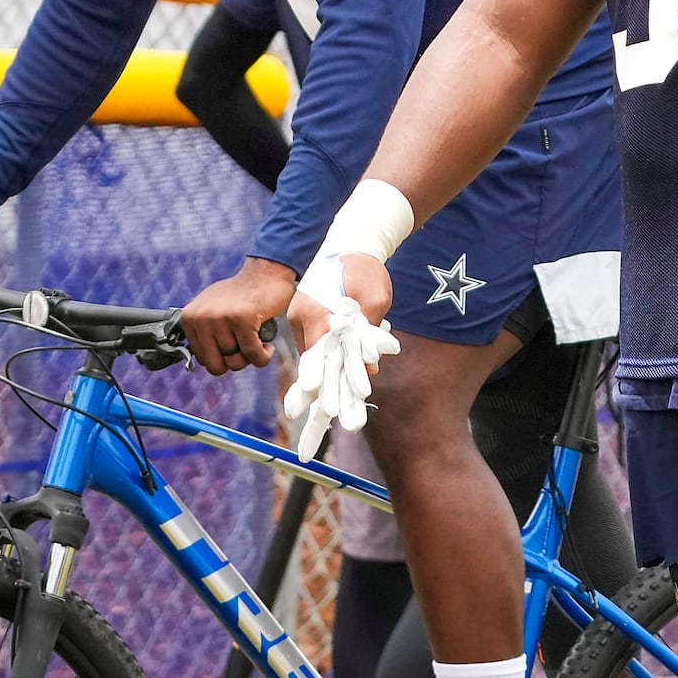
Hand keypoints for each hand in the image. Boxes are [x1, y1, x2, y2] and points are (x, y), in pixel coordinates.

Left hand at [179, 257, 297, 376]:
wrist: (265, 273)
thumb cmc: (241, 294)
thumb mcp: (211, 308)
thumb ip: (202, 330)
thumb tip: (200, 360)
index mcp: (190, 317)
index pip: (201, 359)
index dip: (221, 359)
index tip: (234, 349)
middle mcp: (201, 318)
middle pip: (216, 365)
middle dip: (234, 363)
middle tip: (246, 351)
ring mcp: (220, 318)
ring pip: (235, 362)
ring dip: (251, 359)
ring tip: (258, 345)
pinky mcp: (242, 319)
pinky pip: (253, 354)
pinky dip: (263, 356)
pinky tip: (268, 347)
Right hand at [281, 254, 401, 458]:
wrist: (350, 244)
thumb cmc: (364, 268)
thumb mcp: (374, 298)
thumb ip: (369, 334)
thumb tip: (370, 372)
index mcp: (315, 314)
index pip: (318, 357)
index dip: (321, 386)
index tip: (324, 410)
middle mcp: (304, 322)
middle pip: (312, 368)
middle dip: (316, 401)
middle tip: (312, 433)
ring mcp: (305, 322)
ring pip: (316, 364)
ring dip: (323, 393)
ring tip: (328, 422)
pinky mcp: (312, 323)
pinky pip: (319, 352)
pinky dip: (325, 374)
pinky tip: (323, 400)